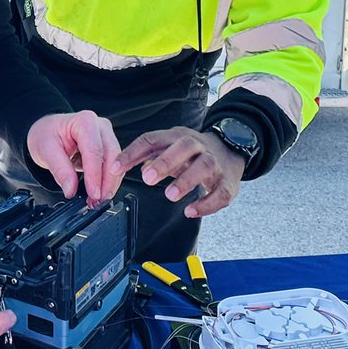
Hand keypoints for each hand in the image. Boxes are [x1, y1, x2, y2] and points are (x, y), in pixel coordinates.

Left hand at [26, 110, 120, 204]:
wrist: (47, 130)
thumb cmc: (47, 134)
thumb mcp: (46, 150)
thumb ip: (60, 170)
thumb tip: (71, 189)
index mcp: (85, 121)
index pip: (95, 151)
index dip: (95, 175)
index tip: (94, 193)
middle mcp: (100, 126)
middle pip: (112, 156)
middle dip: (107, 182)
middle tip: (98, 201)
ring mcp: (107, 136)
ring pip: (116, 163)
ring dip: (109, 184)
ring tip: (97, 200)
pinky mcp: (108, 147)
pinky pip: (114, 166)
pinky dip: (108, 181)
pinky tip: (100, 192)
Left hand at [112, 127, 245, 217]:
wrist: (231, 149)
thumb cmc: (192, 153)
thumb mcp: (168, 148)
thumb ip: (146, 156)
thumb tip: (124, 165)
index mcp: (177, 137)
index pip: (152, 139)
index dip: (133, 153)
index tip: (116, 168)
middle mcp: (198, 146)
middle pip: (183, 146)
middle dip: (165, 162)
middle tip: (148, 178)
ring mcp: (215, 162)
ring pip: (204, 165)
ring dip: (186, 180)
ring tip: (170, 194)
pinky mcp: (228, 182)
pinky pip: (220, 192)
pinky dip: (206, 203)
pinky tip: (190, 211)